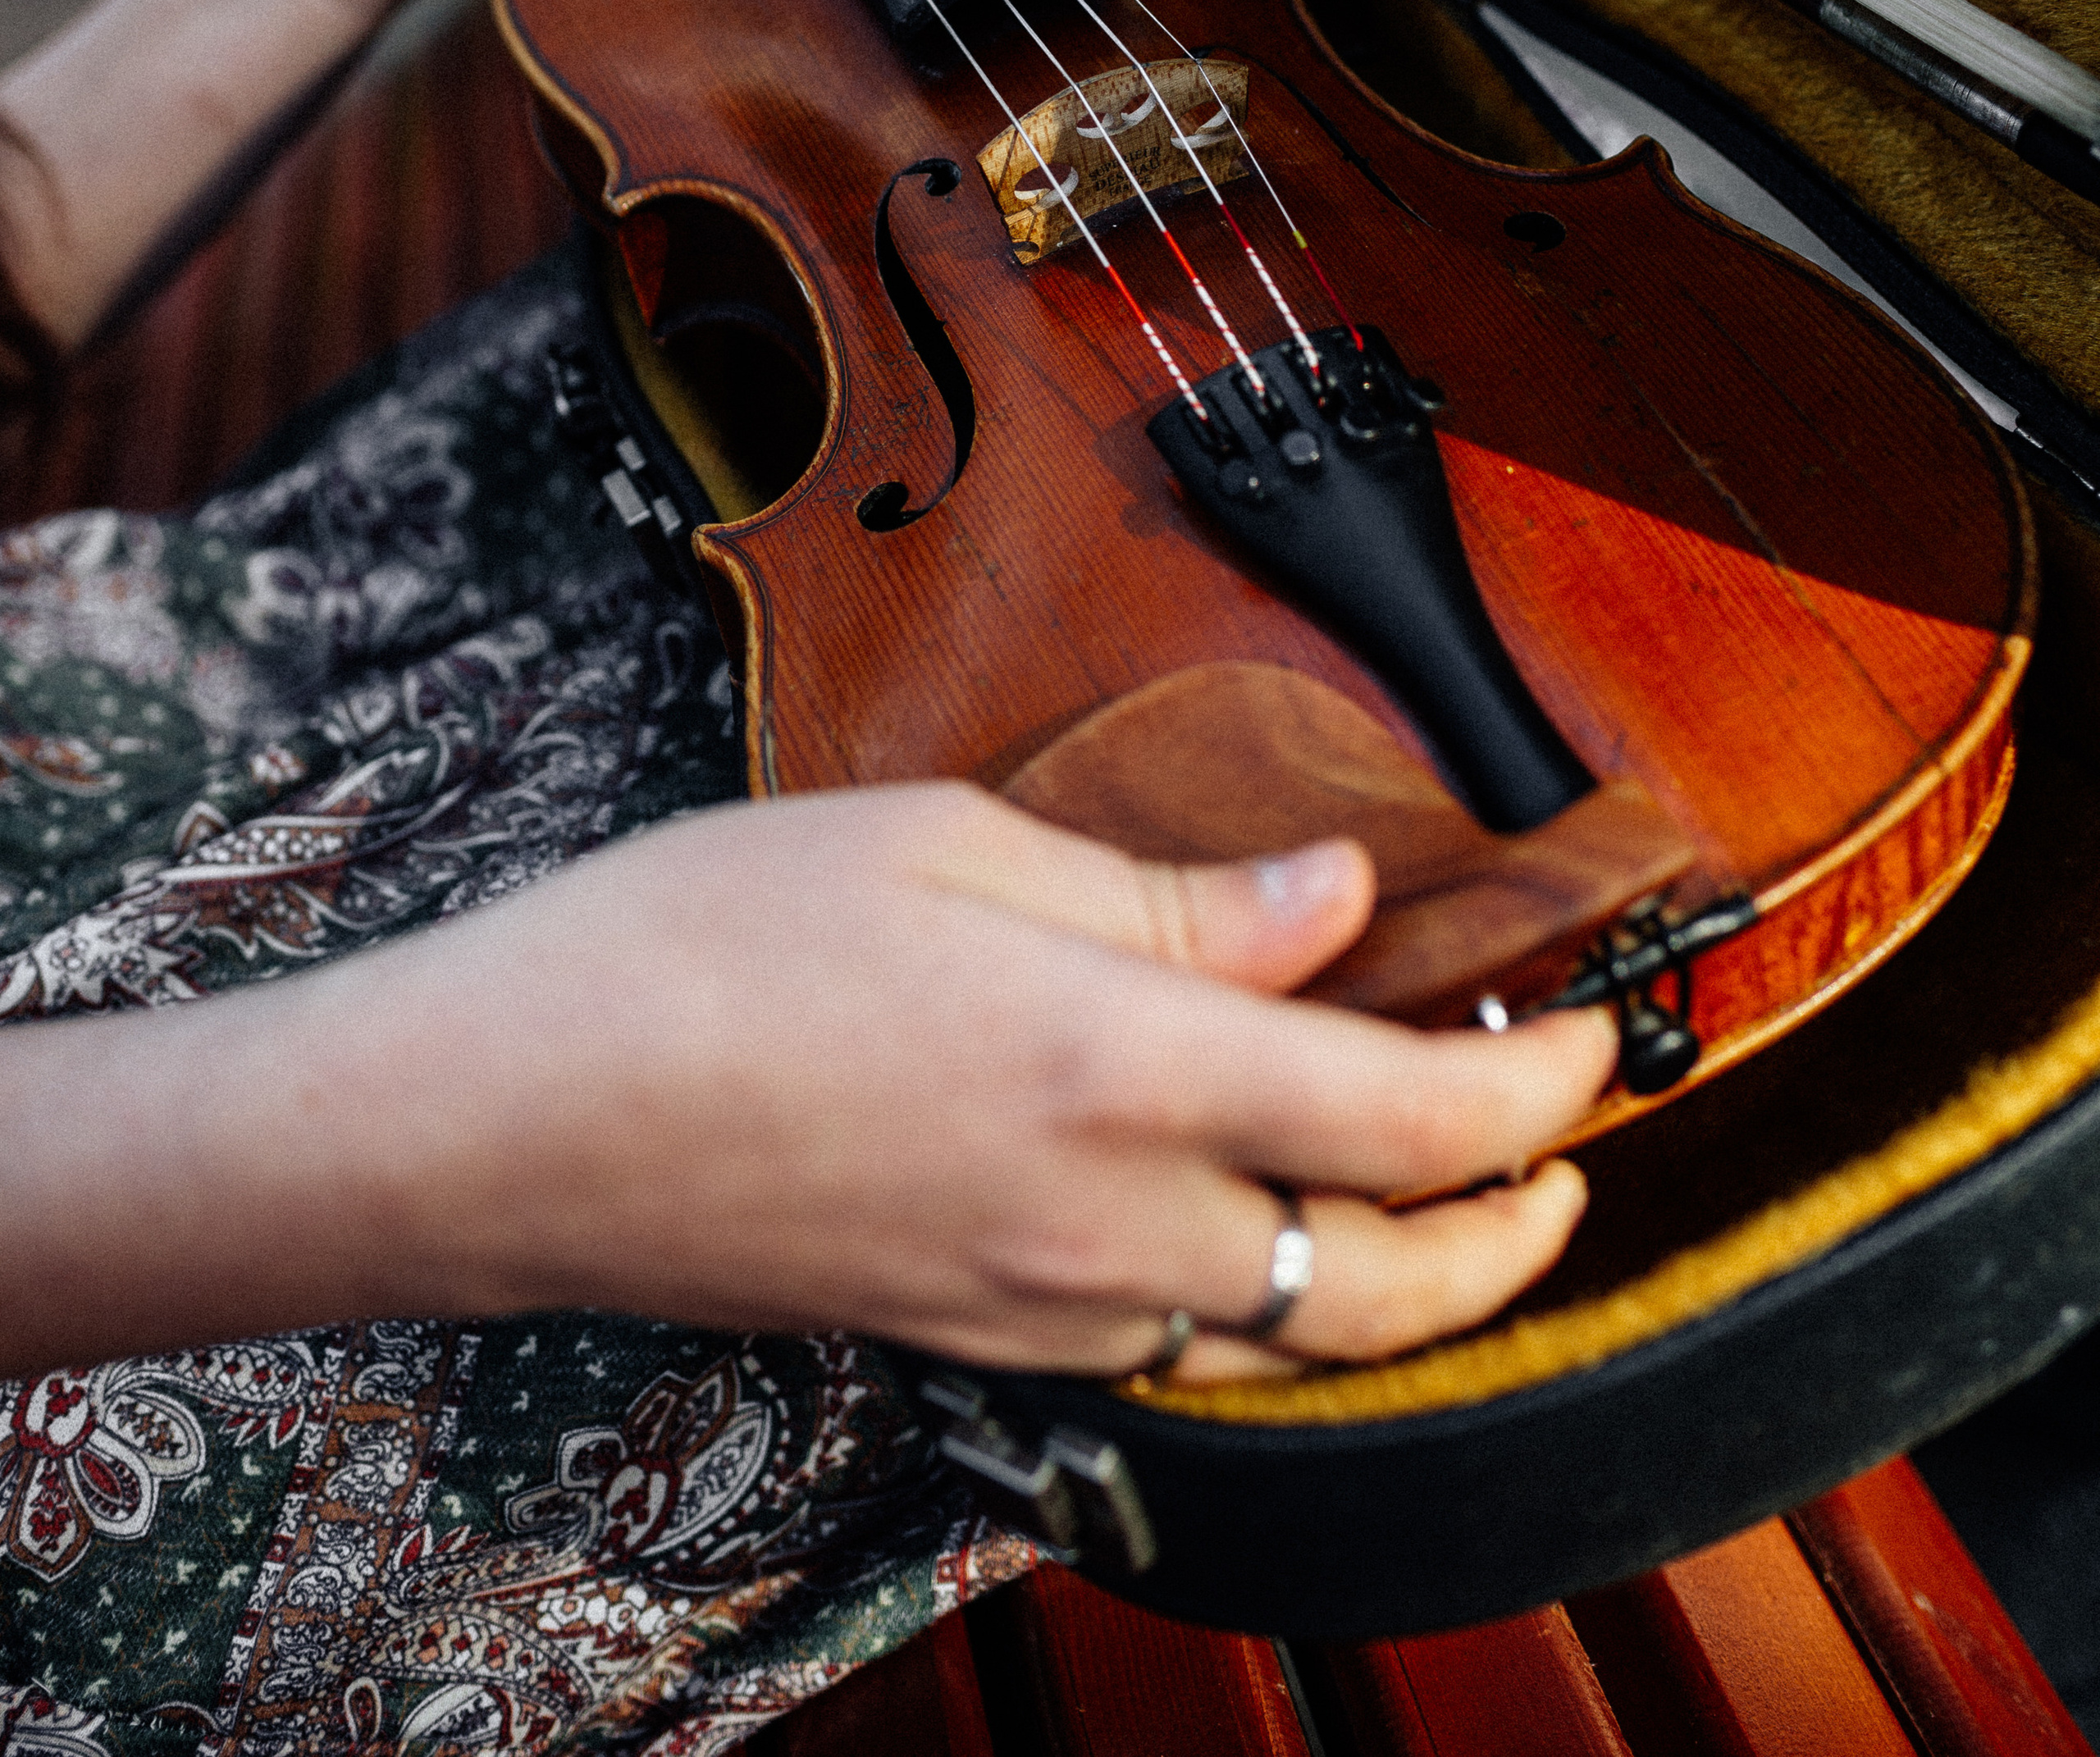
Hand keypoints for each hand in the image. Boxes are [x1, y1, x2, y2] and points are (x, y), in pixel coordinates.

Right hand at [17, 783, 1614, 1385]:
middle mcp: (1108, 1222)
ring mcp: (1040, 1307)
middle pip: (1392, 1281)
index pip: (1413, 1118)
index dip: (1543, 1090)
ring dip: (1414, 1288)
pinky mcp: (975, 1343)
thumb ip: (1172, 896)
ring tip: (1460, 1213)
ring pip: (1298, 1346)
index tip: (1598, 1032)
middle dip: (1521, 1227)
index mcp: (1121, 1065)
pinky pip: (1178, 1359)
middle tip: (1570, 1155)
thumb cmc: (708, 943)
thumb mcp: (950, 848)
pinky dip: (1275, 1318)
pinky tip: (1263, 1245)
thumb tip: (1337, 903)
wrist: (517, 1116)